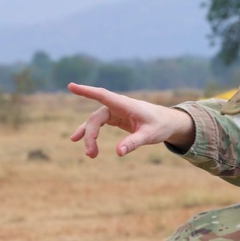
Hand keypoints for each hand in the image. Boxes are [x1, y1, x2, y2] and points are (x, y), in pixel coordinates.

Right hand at [68, 83, 195, 157]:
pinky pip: (98, 124)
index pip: (103, 95)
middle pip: (96, 118)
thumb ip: (134, 142)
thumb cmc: (160, 126)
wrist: (168, 122)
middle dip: (90, 135)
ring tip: (89, 154)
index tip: (71, 86)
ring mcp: (114, 111)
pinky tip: (80, 140)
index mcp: (125, 105)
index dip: (86, 91)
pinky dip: (90, 133)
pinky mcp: (115, 118)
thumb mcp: (150, 136)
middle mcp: (117, 106)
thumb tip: (118, 152)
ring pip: (94, 122)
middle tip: (91, 154)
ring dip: (89, 136)